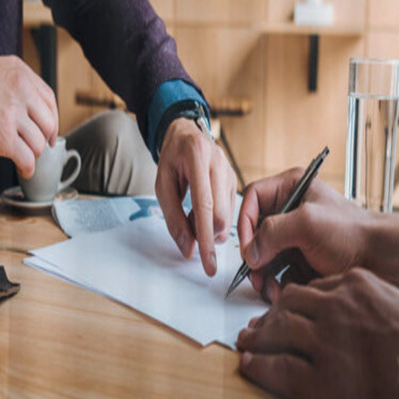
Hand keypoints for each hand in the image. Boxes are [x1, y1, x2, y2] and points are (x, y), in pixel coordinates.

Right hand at [0, 55, 58, 178]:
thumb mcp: (2, 69)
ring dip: (32, 153)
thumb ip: (24, 83)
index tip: (50, 131)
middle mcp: (21, 94)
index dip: (53, 120)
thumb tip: (41, 107)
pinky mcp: (3, 137)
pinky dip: (28, 168)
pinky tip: (24, 169)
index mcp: (22, 76)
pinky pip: (26, 158)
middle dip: (44, 138)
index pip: (51, 102)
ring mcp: (12, 116)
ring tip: (23, 153)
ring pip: (38, 143)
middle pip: (48, 125)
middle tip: (36, 143)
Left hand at [155, 117, 236, 275]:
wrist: (187, 135)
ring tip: (193, 216)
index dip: (206, 238)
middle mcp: (219, 163)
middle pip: (220, 215)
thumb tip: (188, 249)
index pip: (204, 205)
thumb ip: (173, 217)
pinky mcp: (236, 181)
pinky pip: (230, 212)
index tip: (208, 264)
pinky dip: (215, 220)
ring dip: (210, 228)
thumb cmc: (173, 159)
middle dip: (206, 234)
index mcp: (197, 157)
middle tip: (189, 231)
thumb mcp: (162, 185)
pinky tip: (202, 211)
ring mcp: (231, 172)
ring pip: (228, 217)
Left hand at [236, 267, 398, 398]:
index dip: (293, 301)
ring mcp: (324, 345)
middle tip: (256, 327)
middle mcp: (335, 310)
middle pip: (287, 305)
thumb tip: (369, 320)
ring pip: (276, 332)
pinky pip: (276, 369)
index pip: (312, 289)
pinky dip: (258, 367)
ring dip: (257, 338)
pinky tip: (250, 367)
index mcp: (358, 287)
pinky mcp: (317, 383)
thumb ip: (378, 308)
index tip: (284, 310)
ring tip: (246, 343)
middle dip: (268, 316)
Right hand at [238, 170, 372, 300]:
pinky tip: (284, 291)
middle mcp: (292, 209)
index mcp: (294, 187)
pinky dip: (277, 283)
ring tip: (270, 288)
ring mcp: (297, 236)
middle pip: (255, 231)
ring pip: (265, 255)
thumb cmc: (355, 233)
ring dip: (264, 274)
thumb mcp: (308, 223)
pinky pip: (278, 271)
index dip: (245, 222)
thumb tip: (250, 251)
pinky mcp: (302, 258)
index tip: (247, 247)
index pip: (253, 198)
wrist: (383, 260)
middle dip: (254, 256)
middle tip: (255, 274)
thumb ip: (272, 232)